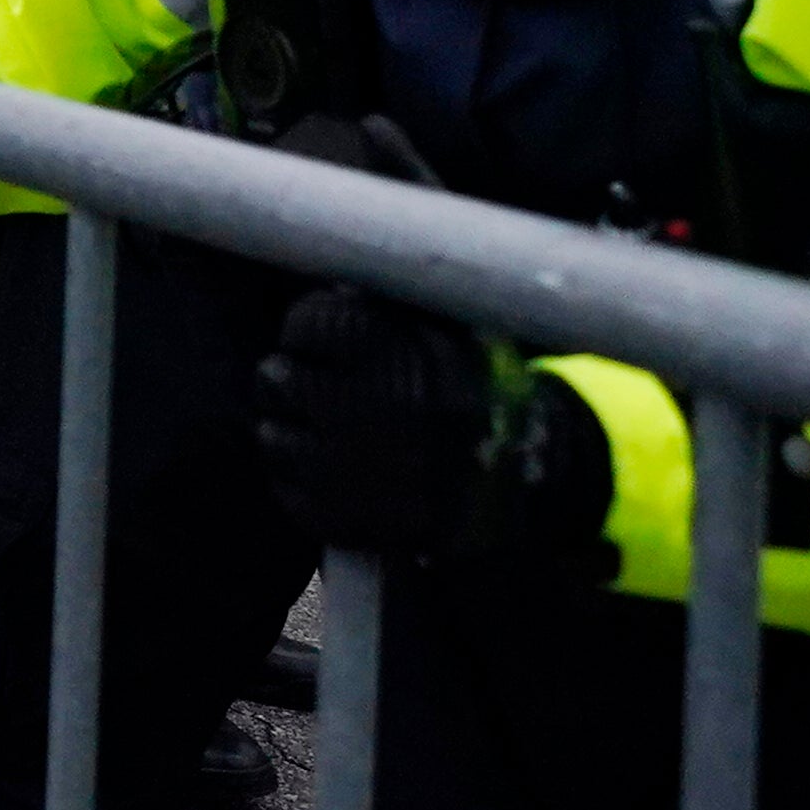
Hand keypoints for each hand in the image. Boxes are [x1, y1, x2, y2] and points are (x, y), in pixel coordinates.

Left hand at [253, 285, 606, 567]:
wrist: (532, 479)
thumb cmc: (480, 392)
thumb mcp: (455, 332)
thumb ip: (394, 305)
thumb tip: (336, 285)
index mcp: (415, 360)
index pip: (318, 322)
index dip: (309, 325)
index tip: (313, 333)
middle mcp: (392, 416)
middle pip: (281, 379)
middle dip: (281, 375)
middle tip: (290, 378)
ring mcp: (375, 476)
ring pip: (276, 439)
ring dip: (280, 429)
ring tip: (303, 424)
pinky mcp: (366, 524)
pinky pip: (294, 496)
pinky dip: (294, 480)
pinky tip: (316, 468)